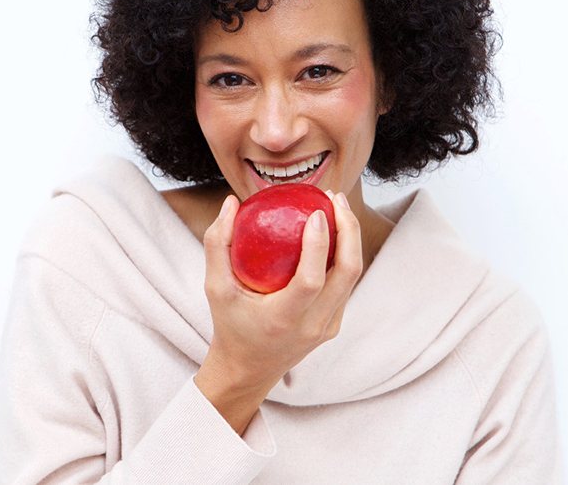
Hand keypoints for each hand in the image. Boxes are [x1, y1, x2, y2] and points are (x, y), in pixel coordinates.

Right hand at [199, 191, 363, 394]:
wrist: (248, 368)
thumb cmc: (229, 324)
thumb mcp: (214, 287)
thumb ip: (217, 244)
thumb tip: (231, 202)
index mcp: (283, 319)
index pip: (311, 280)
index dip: (318, 245)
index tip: (317, 213)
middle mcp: (313, 326)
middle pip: (348, 273)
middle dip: (349, 230)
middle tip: (334, 199)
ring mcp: (328, 327)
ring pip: (353, 276)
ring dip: (351, 238)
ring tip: (338, 207)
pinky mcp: (334, 324)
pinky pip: (345, 284)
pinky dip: (344, 254)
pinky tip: (334, 231)